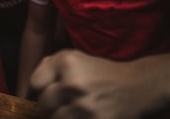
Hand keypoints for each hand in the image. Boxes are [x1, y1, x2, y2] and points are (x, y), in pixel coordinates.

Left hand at [31, 50, 152, 118]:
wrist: (138, 87)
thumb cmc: (102, 73)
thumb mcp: (76, 58)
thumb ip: (50, 66)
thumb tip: (31, 84)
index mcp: (67, 62)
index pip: (35, 83)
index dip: (44, 87)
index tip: (54, 88)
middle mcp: (73, 83)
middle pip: (44, 103)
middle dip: (54, 103)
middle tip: (69, 100)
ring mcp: (84, 106)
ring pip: (56, 118)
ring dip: (65, 115)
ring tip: (79, 108)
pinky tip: (87, 114)